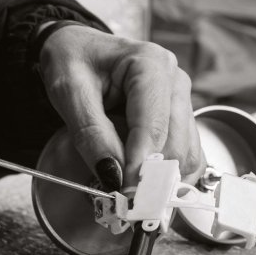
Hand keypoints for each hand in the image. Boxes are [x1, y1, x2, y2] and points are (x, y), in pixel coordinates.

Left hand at [36, 25, 203, 189]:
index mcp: (150, 63)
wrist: (78, 49)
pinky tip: (143, 184)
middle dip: (152, 179)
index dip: (142, 165)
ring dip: (162, 182)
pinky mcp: (180, 118)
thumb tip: (113, 177)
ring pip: (186, 154)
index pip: (153, 125)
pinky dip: (169, 178)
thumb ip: (90, 134)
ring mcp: (181, 99)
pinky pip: (186, 156)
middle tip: (124, 205)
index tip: (126, 195)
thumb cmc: (73, 61)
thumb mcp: (69, 91)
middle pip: (176, 144)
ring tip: (129, 194)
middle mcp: (175, 80)